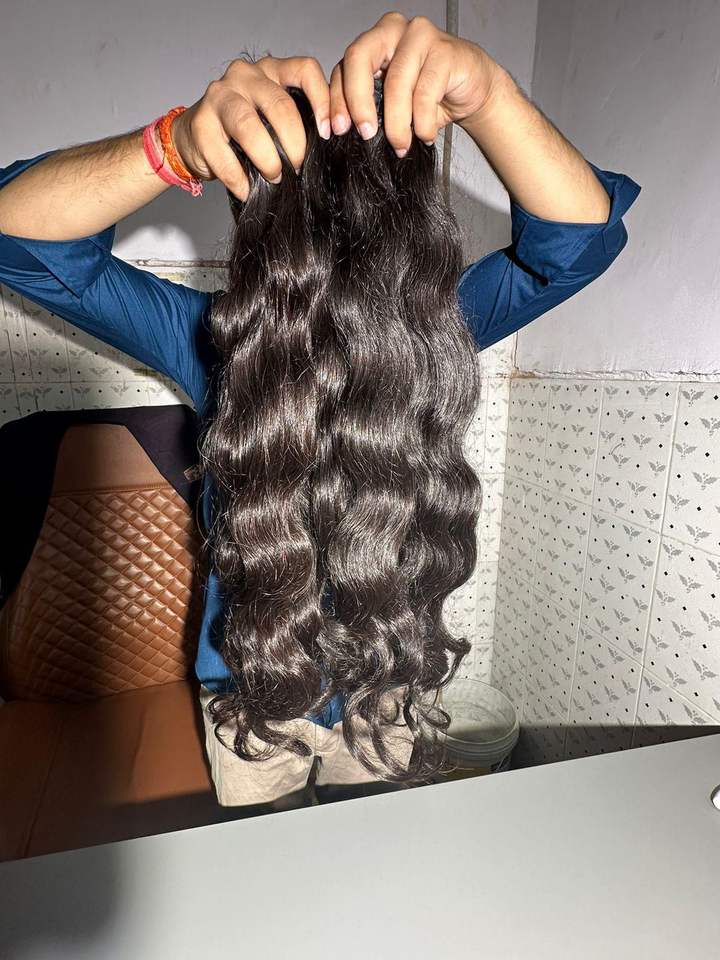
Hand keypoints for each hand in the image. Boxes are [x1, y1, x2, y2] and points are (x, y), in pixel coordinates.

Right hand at [171, 56, 330, 200]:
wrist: (196, 139)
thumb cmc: (244, 132)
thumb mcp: (275, 119)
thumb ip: (298, 121)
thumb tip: (327, 148)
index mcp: (272, 71)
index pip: (305, 70)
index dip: (322, 101)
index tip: (328, 134)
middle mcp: (245, 76)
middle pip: (279, 105)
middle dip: (294, 144)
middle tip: (298, 169)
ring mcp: (219, 96)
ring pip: (249, 126)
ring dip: (267, 159)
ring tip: (274, 178)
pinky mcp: (200, 123)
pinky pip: (223, 155)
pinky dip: (239, 179)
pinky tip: (247, 190)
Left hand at [329, 11, 507, 155]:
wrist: (471, 92)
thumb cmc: (429, 98)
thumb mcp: (389, 107)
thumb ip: (368, 110)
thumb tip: (344, 134)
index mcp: (372, 43)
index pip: (342, 68)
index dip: (335, 101)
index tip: (336, 131)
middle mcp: (391, 31)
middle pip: (359, 59)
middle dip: (358, 103)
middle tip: (366, 135)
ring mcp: (419, 35)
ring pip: (395, 81)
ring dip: (396, 122)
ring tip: (401, 145)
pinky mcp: (445, 50)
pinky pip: (425, 92)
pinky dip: (423, 121)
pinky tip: (425, 135)